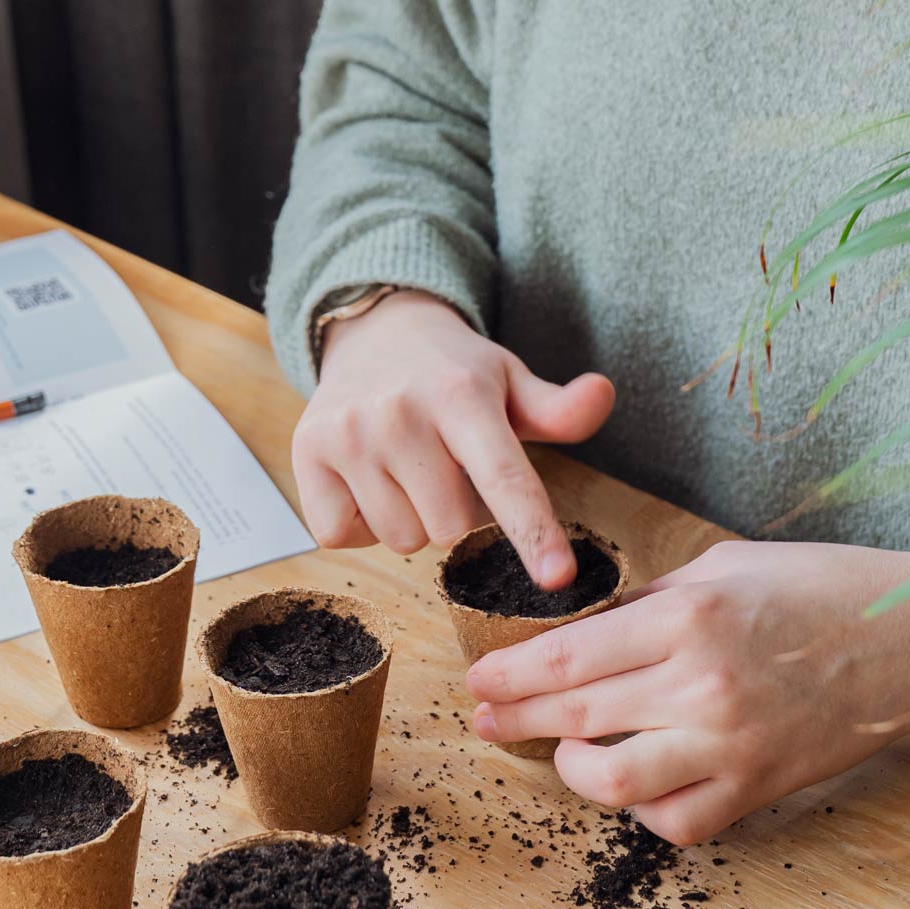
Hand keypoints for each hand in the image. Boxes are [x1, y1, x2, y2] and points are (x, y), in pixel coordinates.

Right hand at [293, 290, 614, 583]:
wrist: (375, 331)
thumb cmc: (454, 371)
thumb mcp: (511, 381)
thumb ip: (559, 408)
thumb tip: (602, 394)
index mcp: (462, 394)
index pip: (505, 477)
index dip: (533, 532)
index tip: (558, 577)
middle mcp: (400, 412)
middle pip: (450, 527)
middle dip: (459, 513)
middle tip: (449, 469)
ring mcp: (348, 433)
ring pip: (400, 538)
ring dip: (412, 520)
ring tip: (409, 471)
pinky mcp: (306, 452)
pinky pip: (342, 535)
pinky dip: (361, 524)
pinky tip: (369, 481)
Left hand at [464, 536, 909, 843]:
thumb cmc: (821, 587)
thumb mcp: (721, 566)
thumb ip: (649, 602)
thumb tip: (585, 630)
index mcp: (688, 619)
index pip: (568, 658)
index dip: (511, 674)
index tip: (478, 679)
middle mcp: (701, 687)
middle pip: (576, 717)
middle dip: (516, 719)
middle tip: (483, 718)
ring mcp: (729, 746)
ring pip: (614, 782)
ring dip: (573, 771)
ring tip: (562, 753)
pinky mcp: (757, 788)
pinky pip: (676, 820)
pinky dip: (644, 810)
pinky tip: (636, 783)